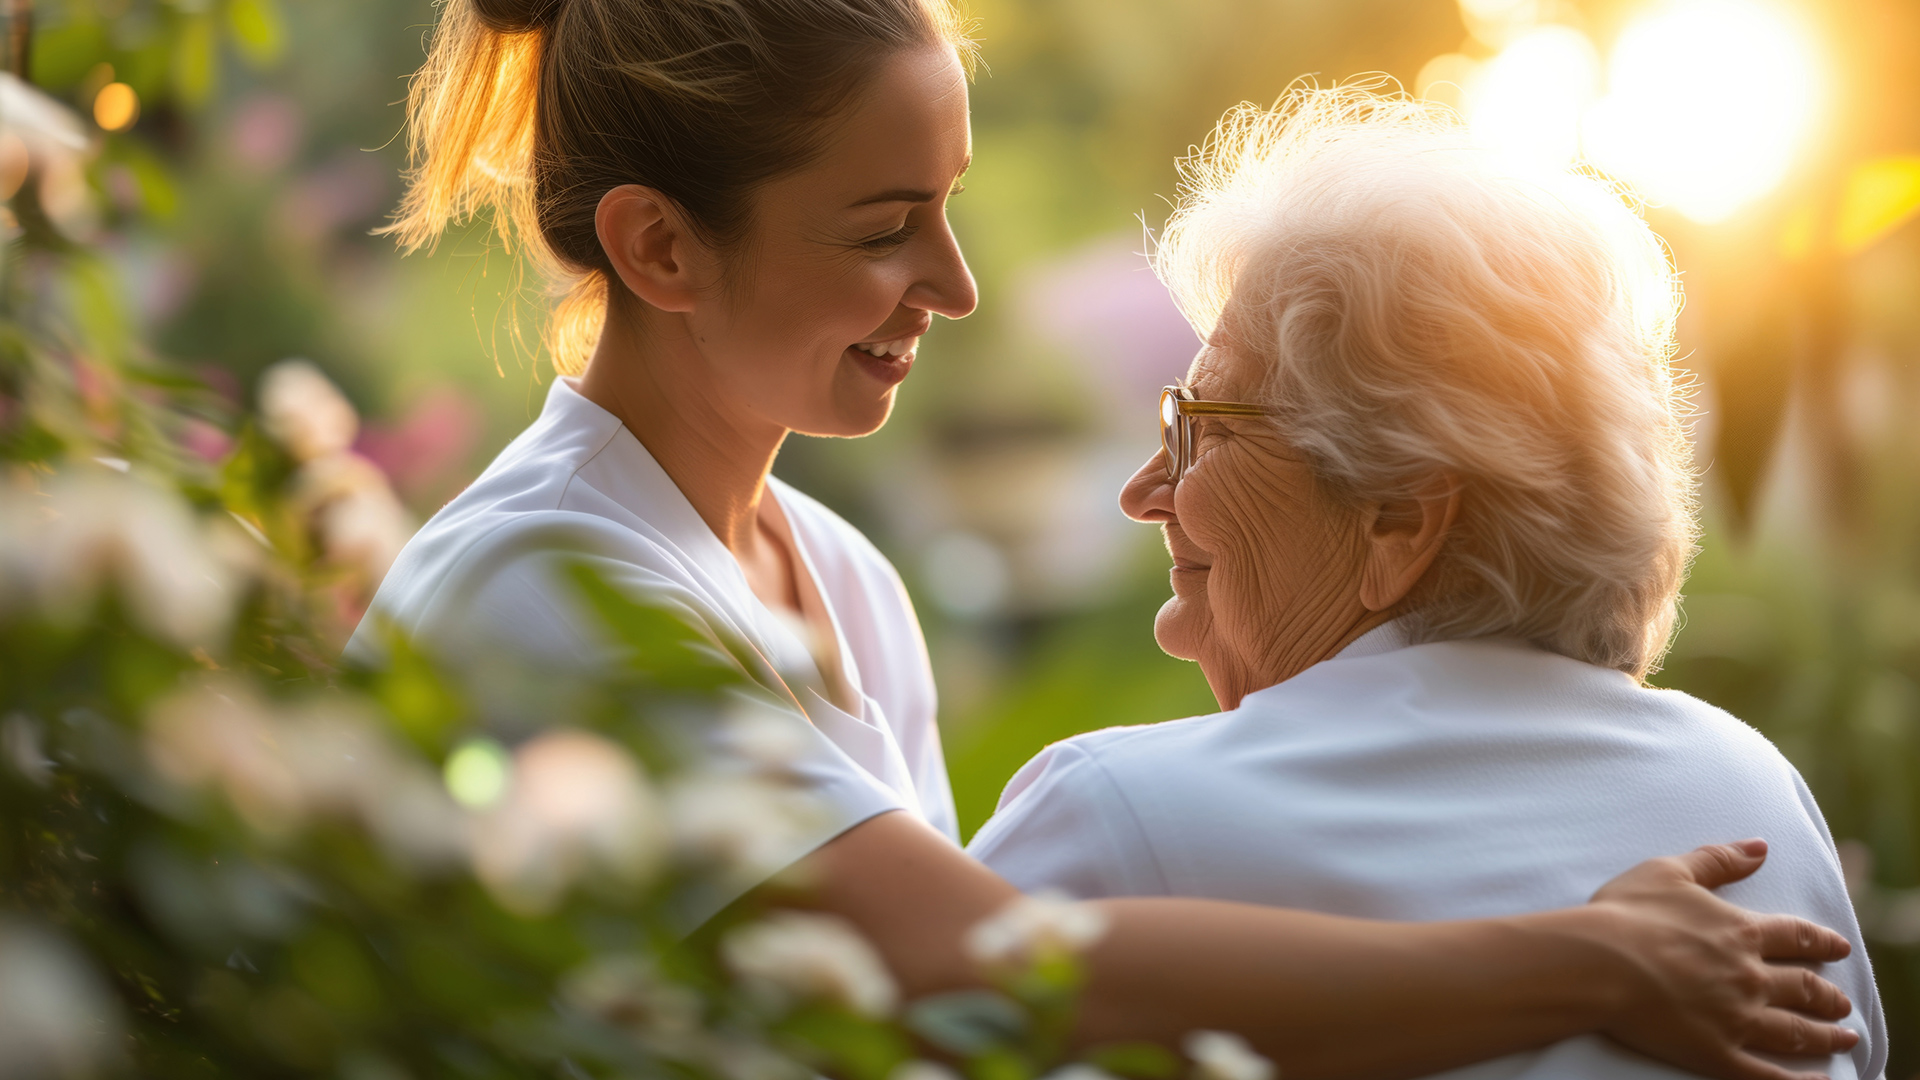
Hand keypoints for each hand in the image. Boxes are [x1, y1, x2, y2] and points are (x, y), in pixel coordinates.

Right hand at [1584, 839, 1858, 1079]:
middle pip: (1804, 987)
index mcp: (1741, 932)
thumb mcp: (1669, 871)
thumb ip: (1718, 859)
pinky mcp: (1718, 1053)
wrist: (1597, 962)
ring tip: (1844, 1040)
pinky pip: (1769, 1074)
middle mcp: (1750, 977)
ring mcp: (1738, 1019)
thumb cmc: (1625, 914)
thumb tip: (1760, 847)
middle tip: (1843, 1002)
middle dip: (1829, 995)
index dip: (1821, 941)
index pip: (1796, 936)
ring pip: (1796, 1031)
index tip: (1839, 947)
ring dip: (1826, 1036)